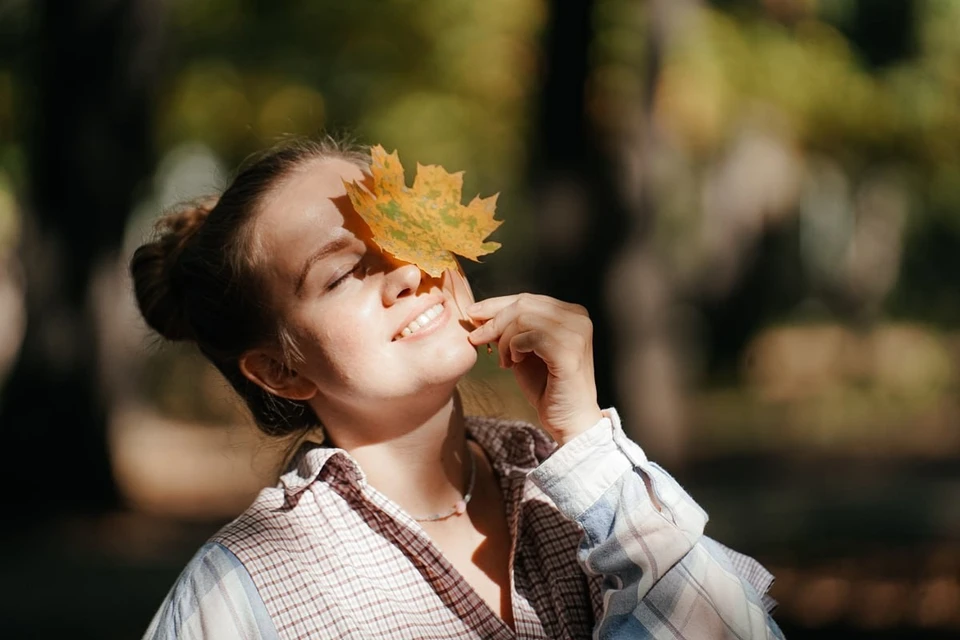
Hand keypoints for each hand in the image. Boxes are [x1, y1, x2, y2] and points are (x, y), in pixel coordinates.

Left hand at [467, 293, 602, 445]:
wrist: (568, 419)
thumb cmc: (547, 386)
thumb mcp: (524, 350)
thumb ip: (511, 330)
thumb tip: (480, 313)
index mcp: (571, 313)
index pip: (527, 299)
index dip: (496, 305)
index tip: (472, 315)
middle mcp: (578, 318)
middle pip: (523, 304)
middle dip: (494, 320)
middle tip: (477, 337)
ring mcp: (576, 333)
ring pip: (523, 319)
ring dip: (504, 339)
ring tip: (503, 360)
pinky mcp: (569, 351)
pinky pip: (529, 336)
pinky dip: (514, 348)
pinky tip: (514, 363)